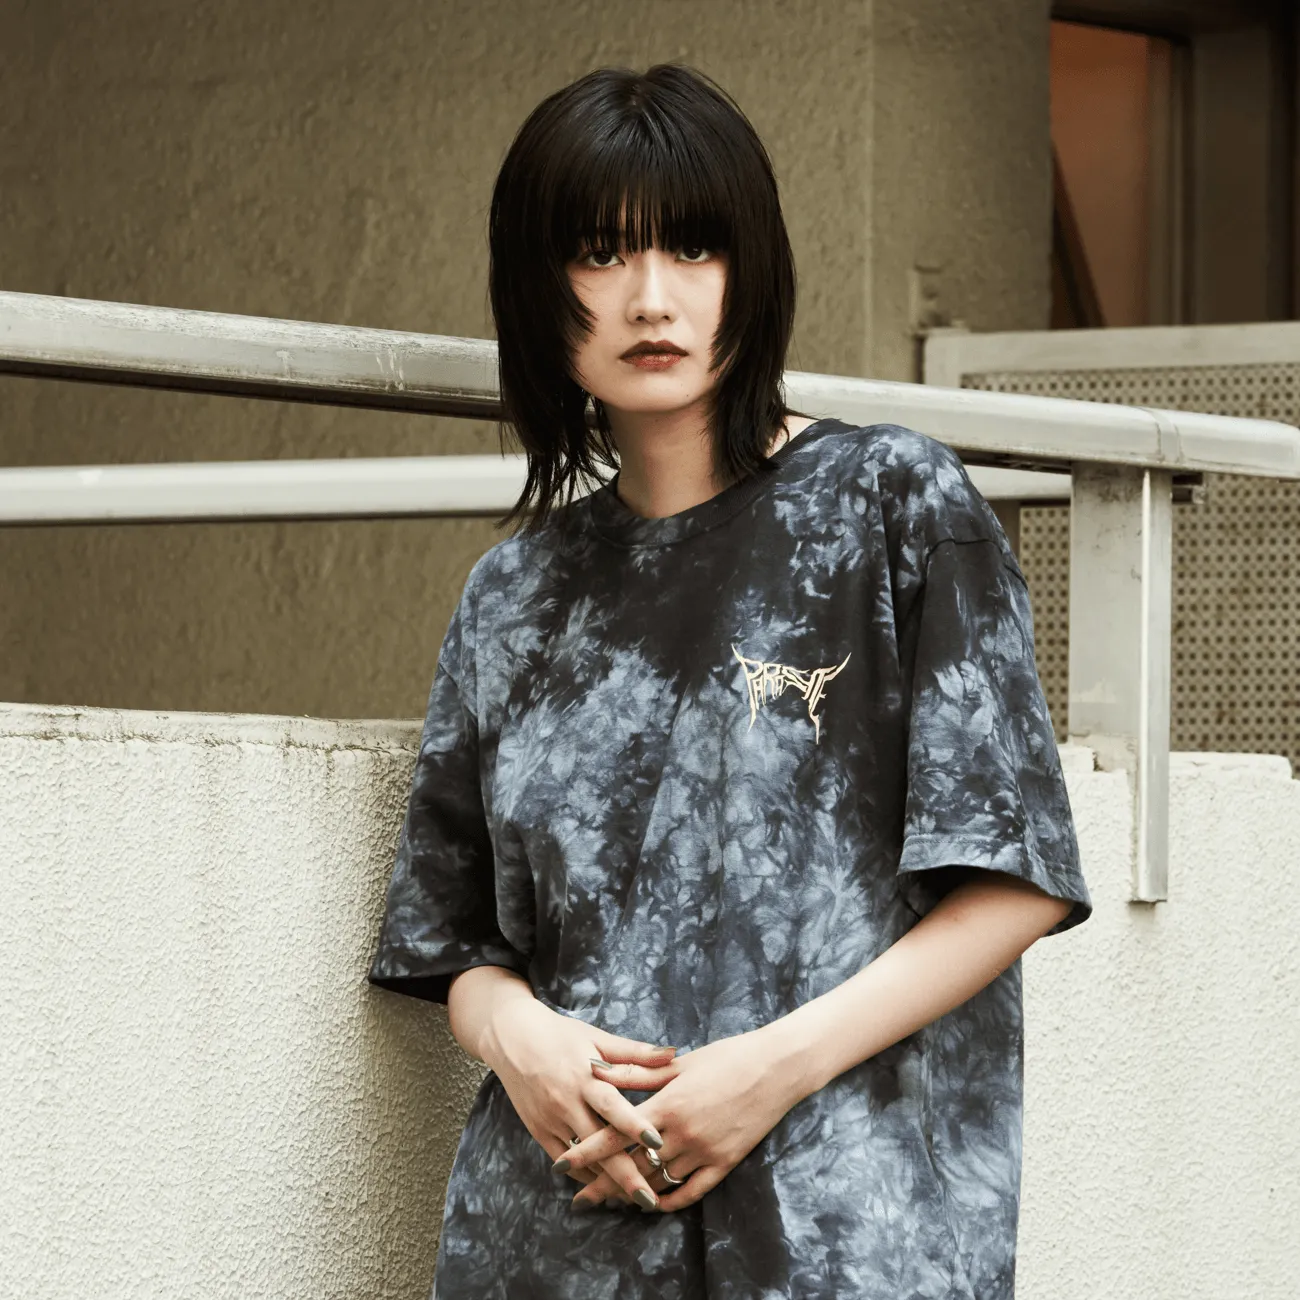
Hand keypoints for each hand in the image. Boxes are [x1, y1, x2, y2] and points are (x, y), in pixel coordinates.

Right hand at [480, 997, 678, 1210]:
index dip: (634, 1126)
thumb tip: (673, 1052)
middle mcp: (567, 1102)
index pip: (612, 1106)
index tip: (657, 1145)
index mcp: (584, 1077)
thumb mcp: (596, 1038)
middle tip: (650, 1200)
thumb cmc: (560, 1035)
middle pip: (599, 1145)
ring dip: (607, 1182)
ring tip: (634, 1200)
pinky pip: (564, 1162)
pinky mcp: (539, 1132)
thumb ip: (634, 1052)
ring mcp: (551, 1120)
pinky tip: (605, 1188)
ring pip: (582, 1160)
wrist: (512, 1038)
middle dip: (625, 1175)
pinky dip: (584, 1176)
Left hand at [559, 1029, 803, 1211]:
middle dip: (602, 1183)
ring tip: (611, 1200)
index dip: (587, 1150)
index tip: (562, 1165)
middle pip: (633, 1166)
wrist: (775, 1069)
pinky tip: (655, 1203)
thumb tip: (595, 1068)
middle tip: (579, 1198)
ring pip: (660, 1182)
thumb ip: (635, 1073)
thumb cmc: (726, 1057)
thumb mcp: (678, 1064)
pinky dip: (670, 1200)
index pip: (616, 1134)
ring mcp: (705, 1151)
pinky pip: (692, 1191)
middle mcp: (683, 1133)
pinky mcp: (725, 1163)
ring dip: (634, 1193)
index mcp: (668, 1104)